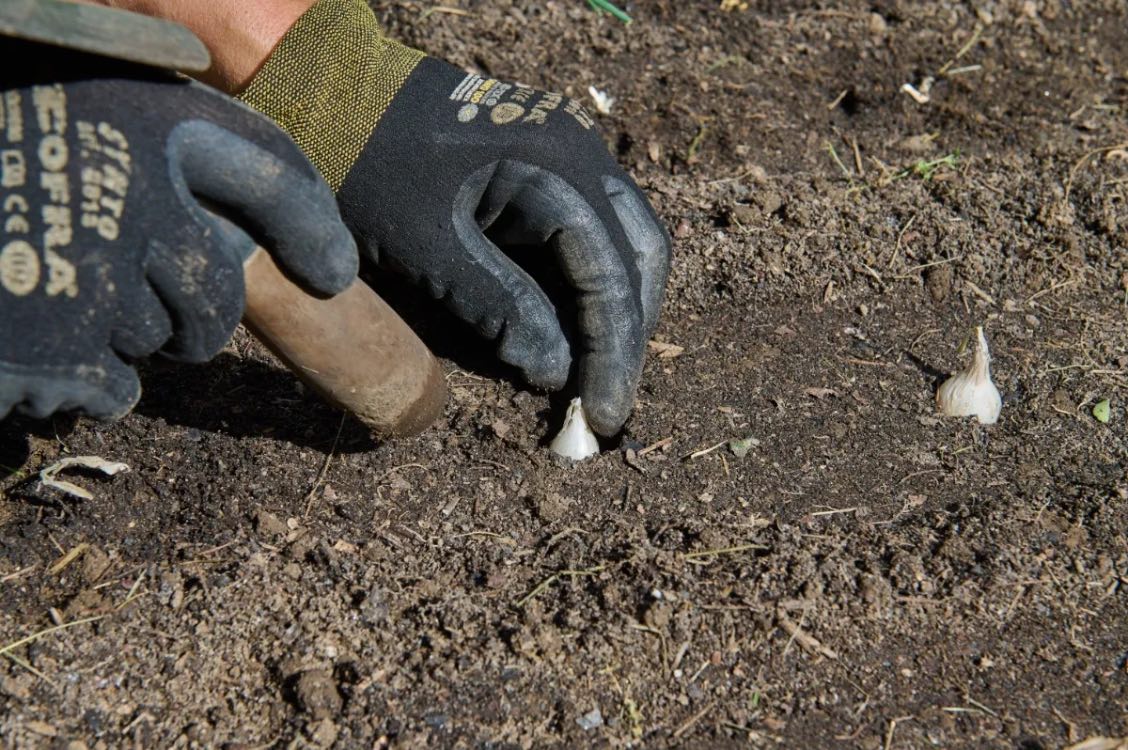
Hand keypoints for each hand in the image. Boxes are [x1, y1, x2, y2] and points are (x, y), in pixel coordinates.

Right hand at [0, 41, 357, 420]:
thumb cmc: (3, 150)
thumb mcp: (82, 122)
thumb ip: (166, 155)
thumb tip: (284, 248)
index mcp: (146, 126)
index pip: (268, 174)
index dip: (310, 225)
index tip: (336, 273)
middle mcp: (136, 198)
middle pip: (213, 302)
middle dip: (187, 313)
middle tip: (128, 288)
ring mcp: (96, 278)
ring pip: (156, 344)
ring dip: (118, 334)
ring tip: (52, 285)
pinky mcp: (55, 348)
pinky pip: (109, 392)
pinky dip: (80, 378)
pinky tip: (34, 331)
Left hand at [239, 0, 670, 435]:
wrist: (328, 94)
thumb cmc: (368, 165)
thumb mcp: (426, 246)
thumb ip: (498, 307)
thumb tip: (556, 373)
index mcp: (555, 168)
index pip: (610, 272)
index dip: (612, 352)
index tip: (604, 415)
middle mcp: (579, 154)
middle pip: (638, 254)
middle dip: (627, 335)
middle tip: (606, 404)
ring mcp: (568, 156)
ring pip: (623, 243)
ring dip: (616, 312)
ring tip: (595, 376)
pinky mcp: (548, 169)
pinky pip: (591, 231)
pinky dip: (590, 285)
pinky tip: (572, 329)